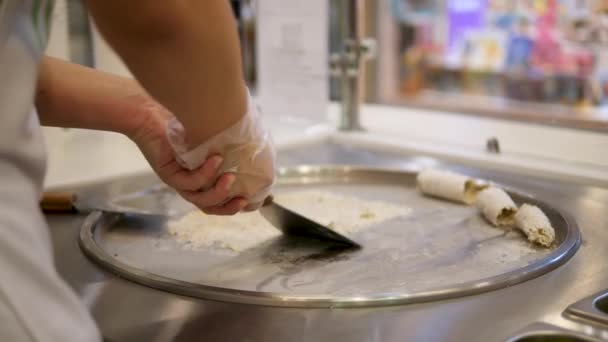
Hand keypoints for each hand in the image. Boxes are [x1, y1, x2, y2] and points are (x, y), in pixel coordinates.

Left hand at [127, 94, 247, 214]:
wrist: (148, 111)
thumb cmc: (180, 119)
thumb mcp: (211, 132)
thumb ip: (229, 140)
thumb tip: (256, 137)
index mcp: (201, 177)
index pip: (220, 199)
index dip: (236, 204)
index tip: (254, 199)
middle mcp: (190, 183)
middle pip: (210, 206)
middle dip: (229, 207)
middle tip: (244, 199)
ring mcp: (178, 181)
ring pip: (200, 200)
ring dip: (218, 193)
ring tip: (230, 178)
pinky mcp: (168, 174)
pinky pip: (188, 182)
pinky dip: (205, 173)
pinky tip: (215, 159)